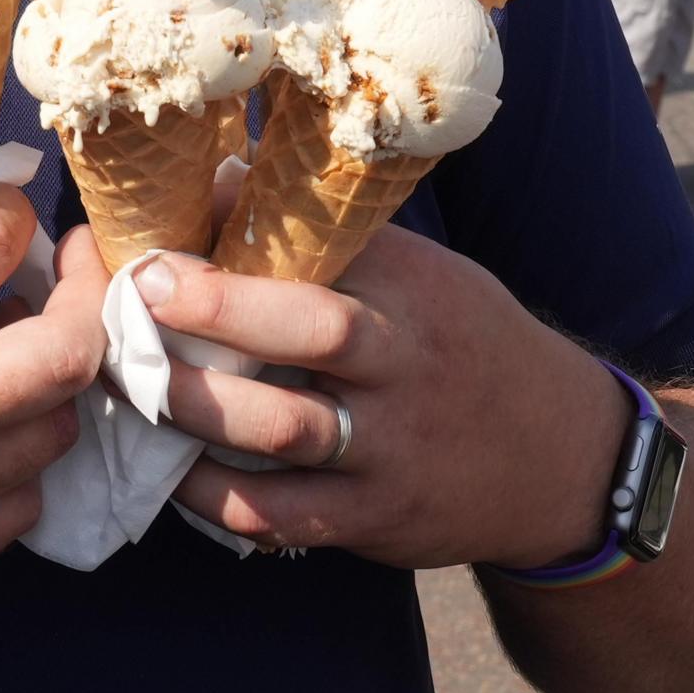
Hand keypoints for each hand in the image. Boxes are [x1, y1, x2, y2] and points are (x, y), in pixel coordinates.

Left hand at [141, 228, 626, 570]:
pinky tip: (172, 473)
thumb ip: (337, 241)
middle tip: (141, 287)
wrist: (566, 461)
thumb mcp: (428, 278)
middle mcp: (406, 363)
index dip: (248, 226)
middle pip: (315, 327)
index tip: (174, 217)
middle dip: (220, 307)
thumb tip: (221, 175)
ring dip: (198, 405)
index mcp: (416, 290)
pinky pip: (285, 516)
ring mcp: (392, 446)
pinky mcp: (377, 517)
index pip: (335, 243)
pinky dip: (219, 497)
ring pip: (287, 426)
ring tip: (128, 382)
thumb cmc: (466, 347)